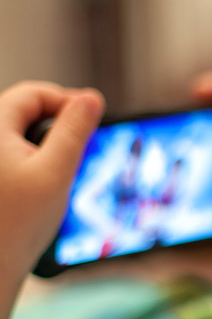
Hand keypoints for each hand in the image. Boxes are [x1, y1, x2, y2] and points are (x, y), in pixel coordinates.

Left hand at [0, 81, 103, 276]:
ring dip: (45, 143)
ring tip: (66, 165)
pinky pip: (11, 158)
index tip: (93, 116)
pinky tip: (45, 186)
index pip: (32, 94)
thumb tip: (90, 99)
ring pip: (17, 136)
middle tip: (85, 140)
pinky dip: (32, 162)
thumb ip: (74, 131)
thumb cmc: (19, 225)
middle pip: (22, 112)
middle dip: (56, 121)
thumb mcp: (56, 172)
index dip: (65, 99)